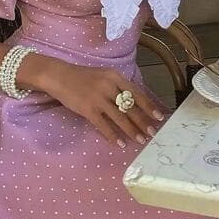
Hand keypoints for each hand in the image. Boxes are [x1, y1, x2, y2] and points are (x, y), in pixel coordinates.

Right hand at [44, 61, 163, 148]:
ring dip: (131, 130)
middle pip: (130, 107)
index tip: (159, 116)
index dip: (149, 106)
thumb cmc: (83, 77)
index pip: (137, 93)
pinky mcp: (88, 109)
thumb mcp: (104, 75)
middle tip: (152, 132)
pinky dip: (113, 136)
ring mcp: (98, 98)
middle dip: (143, 121)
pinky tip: (121, 143)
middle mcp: (109, 87)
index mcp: (115, 77)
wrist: (59, 76)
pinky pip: (104, 125)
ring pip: (120, 118)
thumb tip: (134, 101)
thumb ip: (118, 85)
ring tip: (140, 140)